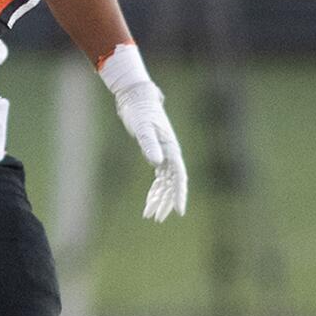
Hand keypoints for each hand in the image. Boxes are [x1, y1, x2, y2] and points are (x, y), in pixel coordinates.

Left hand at [112, 81, 188, 221]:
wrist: (136, 97)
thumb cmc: (140, 110)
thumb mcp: (143, 127)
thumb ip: (149, 144)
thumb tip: (157, 164)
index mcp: (172, 149)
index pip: (180, 177)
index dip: (180, 194)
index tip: (179, 211)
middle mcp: (171, 154)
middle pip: (173, 183)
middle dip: (167, 202)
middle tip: (158, 218)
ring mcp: (165, 154)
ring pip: (166, 182)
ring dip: (160, 198)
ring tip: (151, 215)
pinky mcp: (156, 153)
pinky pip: (160, 177)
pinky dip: (155, 189)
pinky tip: (150, 200)